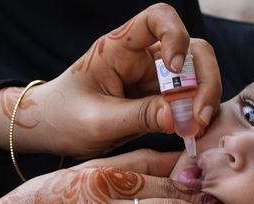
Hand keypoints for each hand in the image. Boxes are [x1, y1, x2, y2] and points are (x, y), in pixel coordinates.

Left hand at [0, 3, 222, 157]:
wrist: (49, 131)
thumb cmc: (63, 118)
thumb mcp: (97, 123)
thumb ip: (138, 117)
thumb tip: (179, 118)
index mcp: (119, 48)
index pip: (158, 18)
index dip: (176, 35)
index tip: (175, 69)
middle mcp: (141, 57)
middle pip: (193, 50)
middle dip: (204, 81)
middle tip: (199, 119)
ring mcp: (153, 79)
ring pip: (197, 77)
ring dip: (204, 101)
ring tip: (196, 132)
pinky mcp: (159, 100)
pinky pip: (188, 101)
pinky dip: (196, 116)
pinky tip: (193, 135)